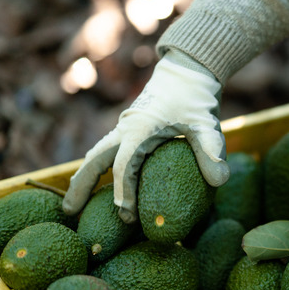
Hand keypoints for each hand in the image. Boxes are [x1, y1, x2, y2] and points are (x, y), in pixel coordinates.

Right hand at [63, 55, 229, 222]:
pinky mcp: (128, 130)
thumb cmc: (196, 99)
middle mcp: (125, 129)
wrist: (187, 73)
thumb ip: (212, 150)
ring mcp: (123, 128)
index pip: (126, 165)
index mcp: (140, 129)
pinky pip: (106, 152)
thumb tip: (220, 181)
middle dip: (81, 186)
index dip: (125, 192)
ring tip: (71, 205)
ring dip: (82, 178)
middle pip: (93, 160)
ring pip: (95, 155)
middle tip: (68, 212)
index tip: (127, 216)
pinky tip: (95, 187)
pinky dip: (96, 169)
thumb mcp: (207, 124)